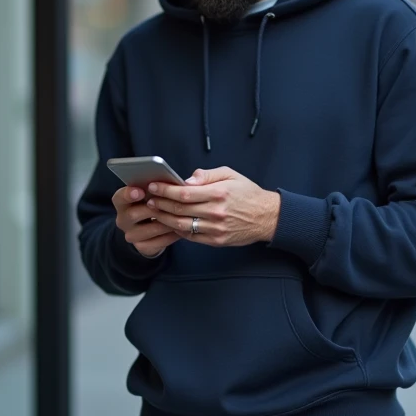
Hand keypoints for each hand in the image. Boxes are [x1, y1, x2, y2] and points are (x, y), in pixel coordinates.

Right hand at [113, 185, 182, 257]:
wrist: (148, 229)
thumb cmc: (151, 203)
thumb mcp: (150, 194)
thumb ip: (156, 187)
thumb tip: (173, 182)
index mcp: (121, 202)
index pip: (120, 197)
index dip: (129, 194)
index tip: (141, 191)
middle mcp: (122, 219)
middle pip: (133, 214)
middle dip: (153, 209)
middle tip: (169, 204)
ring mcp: (131, 235)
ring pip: (150, 229)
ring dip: (166, 222)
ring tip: (181, 216)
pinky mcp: (141, 247)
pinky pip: (158, 242)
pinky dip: (171, 235)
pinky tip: (181, 229)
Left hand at [145, 167, 280, 247]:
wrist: (267, 217)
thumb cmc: (248, 193)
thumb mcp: (231, 175)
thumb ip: (207, 175)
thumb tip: (186, 180)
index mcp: (219, 193)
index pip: (184, 192)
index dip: (165, 190)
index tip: (154, 186)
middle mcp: (216, 212)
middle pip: (179, 209)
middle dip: (160, 203)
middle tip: (148, 198)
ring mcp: (215, 228)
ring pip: (181, 225)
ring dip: (164, 218)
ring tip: (154, 211)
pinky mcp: (216, 240)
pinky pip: (191, 236)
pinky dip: (177, 230)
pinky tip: (169, 223)